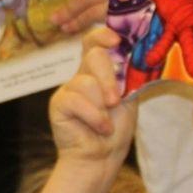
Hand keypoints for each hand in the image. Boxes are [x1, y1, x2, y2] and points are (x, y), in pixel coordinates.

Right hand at [48, 29, 135, 165]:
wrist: (100, 157)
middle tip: (115, 101)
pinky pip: (77, 100)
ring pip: (87, 82)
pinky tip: (100, 128)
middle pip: (94, 56)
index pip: (95, 42)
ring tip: (107, 123)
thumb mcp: (128, 98)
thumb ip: (127, 76)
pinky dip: (94, 117)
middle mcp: (82, 75)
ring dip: (102, 107)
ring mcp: (68, 88)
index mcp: (99, 71)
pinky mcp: (58, 103)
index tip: (116, 41)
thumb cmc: (115, 129)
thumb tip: (133, 54)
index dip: (103, 35)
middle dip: (109, 79)